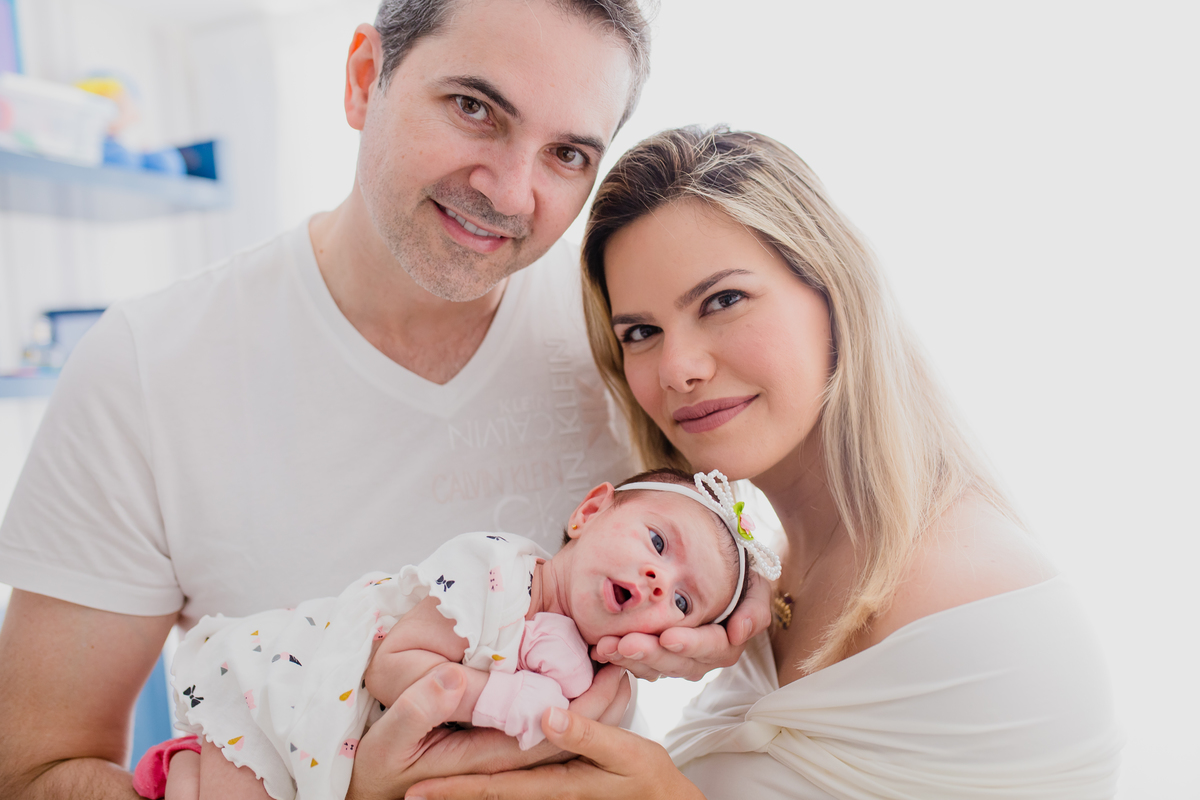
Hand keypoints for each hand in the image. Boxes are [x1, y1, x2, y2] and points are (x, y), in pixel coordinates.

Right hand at [346, 664, 630, 798]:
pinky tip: (587, 686)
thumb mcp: (390, 738)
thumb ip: (423, 706)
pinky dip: (572, 711)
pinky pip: (548, 736)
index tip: (610, 672)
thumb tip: (454, 679)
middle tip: (628, 667)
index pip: (547, 734)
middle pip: (566, 737)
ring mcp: (509, 764)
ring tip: (620, 672)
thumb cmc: (379, 767)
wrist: (374, 790)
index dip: (583, 707)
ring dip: (592, 707)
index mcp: (487, 759)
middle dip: (600, 704)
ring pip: (562, 739)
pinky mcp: (502, 755)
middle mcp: (508, 768)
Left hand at [406, 705, 703, 799]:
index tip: (416, 790)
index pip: (494, 788)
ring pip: (499, 793)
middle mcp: (546, 797)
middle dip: (447, 795)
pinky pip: (516, 791)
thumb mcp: (625, 752)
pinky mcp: (556, 793)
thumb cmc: (650, 778)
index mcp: (556, 786)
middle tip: (405, 793)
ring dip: (466, 793)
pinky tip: (475, 780)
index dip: (454, 789)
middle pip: (487, 796)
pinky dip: (492, 788)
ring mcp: (549, 797)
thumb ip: (585, 734)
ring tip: (426, 787)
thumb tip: (544, 713)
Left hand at [592, 570, 770, 680]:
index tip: (668, 636)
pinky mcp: (652, 657)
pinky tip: (599, 646)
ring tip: (606, 646)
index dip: (691, 644)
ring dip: (629, 658)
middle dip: (651, 654)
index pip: (711, 649)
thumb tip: (741, 633)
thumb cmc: (734, 576)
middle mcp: (699, 657)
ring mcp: (674, 660)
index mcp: (725, 643)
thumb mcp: (754, 586)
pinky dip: (618, 656)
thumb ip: (755, 607)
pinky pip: (635, 662)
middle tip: (626, 643)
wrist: (703, 566)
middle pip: (676, 663)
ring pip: (652, 666)